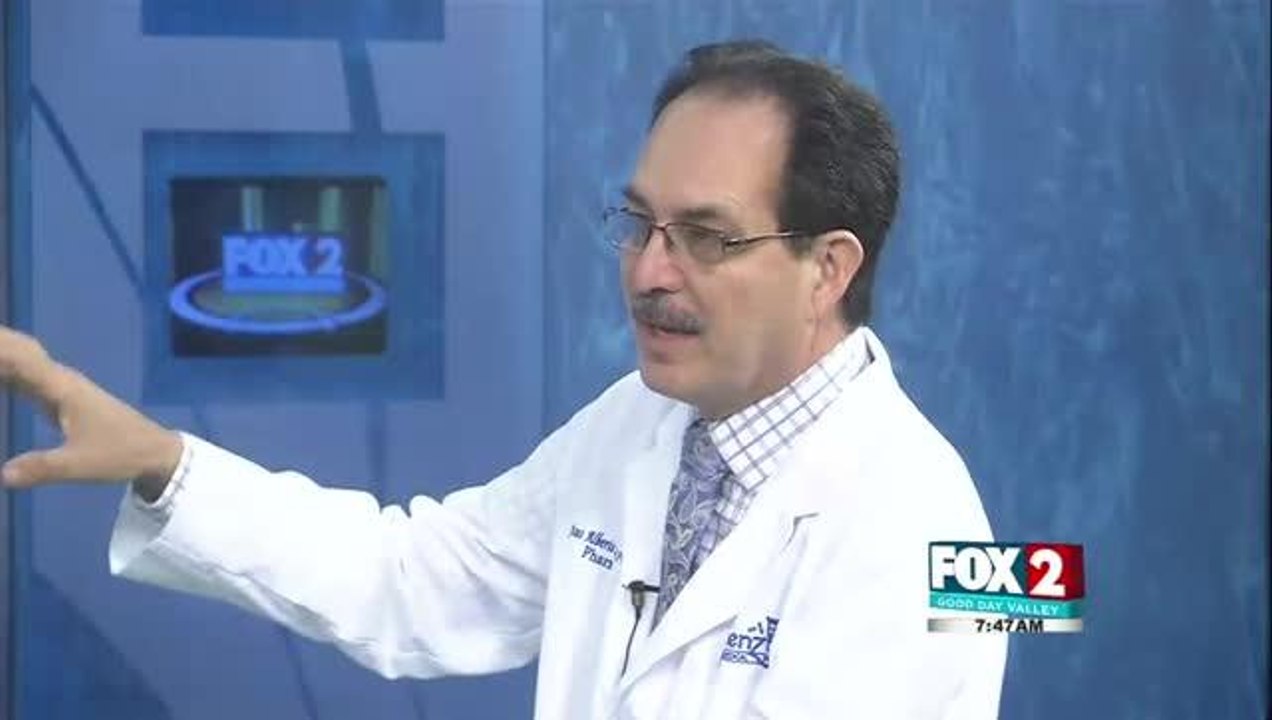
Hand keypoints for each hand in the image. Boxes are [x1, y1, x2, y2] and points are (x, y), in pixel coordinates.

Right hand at [0, 325, 181, 495]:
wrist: (154, 451)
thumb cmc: (119, 453)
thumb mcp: (78, 465)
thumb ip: (40, 468)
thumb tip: (2, 475)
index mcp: (63, 388)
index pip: (20, 359)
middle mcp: (61, 380)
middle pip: (20, 352)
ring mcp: (64, 387)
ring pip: (24, 362)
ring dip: (2, 356)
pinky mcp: (64, 398)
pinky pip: (30, 377)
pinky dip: (10, 372)